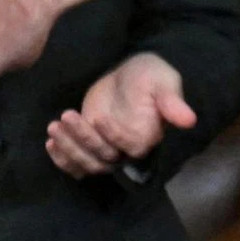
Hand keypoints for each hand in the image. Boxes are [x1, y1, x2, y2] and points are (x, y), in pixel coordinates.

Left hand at [47, 52, 192, 178]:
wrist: (128, 75)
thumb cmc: (149, 76)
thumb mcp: (162, 82)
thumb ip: (172, 102)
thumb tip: (189, 120)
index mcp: (148, 138)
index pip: (130, 148)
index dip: (113, 137)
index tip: (99, 116)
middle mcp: (128, 150)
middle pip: (104, 160)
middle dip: (83, 140)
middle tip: (67, 116)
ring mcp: (107, 150)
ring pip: (87, 164)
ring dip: (69, 149)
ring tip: (54, 126)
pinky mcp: (90, 147)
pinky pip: (76, 164)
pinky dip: (62, 159)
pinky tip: (51, 143)